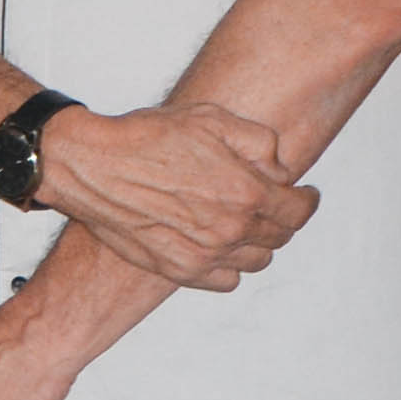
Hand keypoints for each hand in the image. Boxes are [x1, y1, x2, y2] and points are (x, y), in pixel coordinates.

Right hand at [33, 103, 315, 291]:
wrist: (92, 166)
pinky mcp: (179, 270)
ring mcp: (205, 254)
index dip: (307, 201)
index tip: (305, 195)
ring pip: (256, 261)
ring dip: (257, 243)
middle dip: (281, 218)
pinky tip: (218, 245)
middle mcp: (229, 229)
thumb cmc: (145, 139)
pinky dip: (229, 266)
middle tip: (270, 204)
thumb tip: (280, 169)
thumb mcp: (212, 119)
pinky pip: (226, 281)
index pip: (299, 211)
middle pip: (280, 237)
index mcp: (244, 192)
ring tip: (241, 224)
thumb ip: (260, 142)